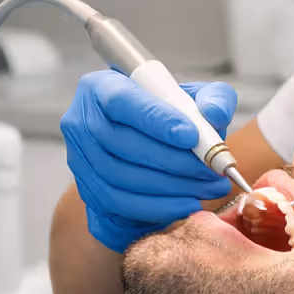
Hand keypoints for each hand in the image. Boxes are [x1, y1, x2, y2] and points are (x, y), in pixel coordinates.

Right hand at [61, 71, 236, 251]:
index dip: (155, 119)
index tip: (191, 136)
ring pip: (119, 177)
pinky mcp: (87, 190)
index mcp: (101, 87)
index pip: (121, 101)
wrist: (157, 145)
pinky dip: (156, 207)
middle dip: (171, 160)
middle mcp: (81, 122)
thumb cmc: (175, 116)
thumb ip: (214, 98)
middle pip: (119, 143)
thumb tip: (213, 114)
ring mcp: (79, 158)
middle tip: (210, 170)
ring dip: (169, 187)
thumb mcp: (199, 97)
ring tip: (207, 187)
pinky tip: (187, 203)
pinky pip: (118, 204)